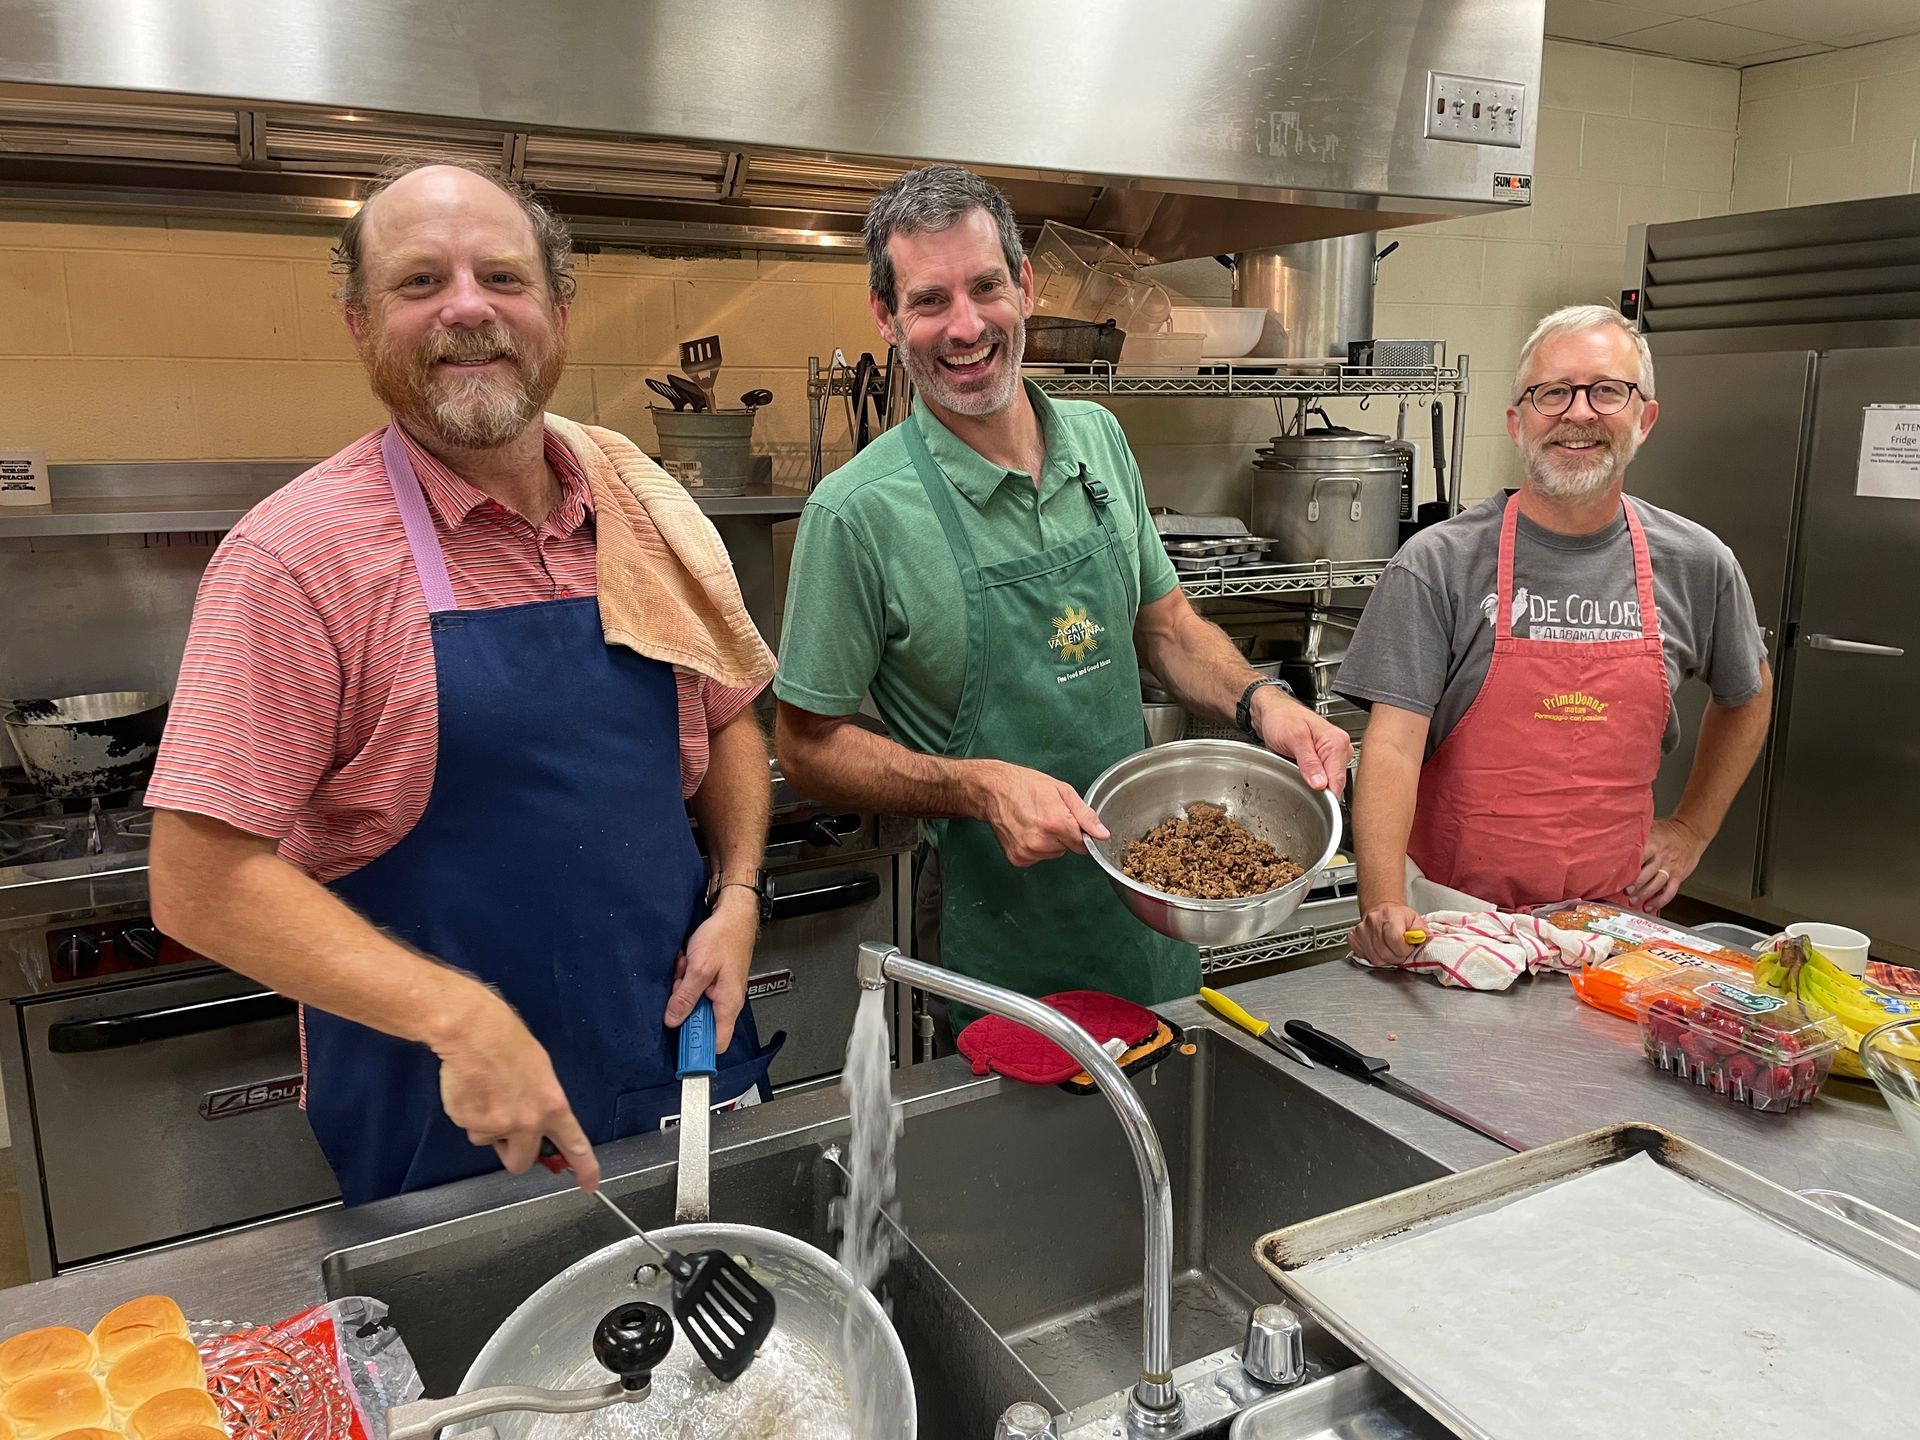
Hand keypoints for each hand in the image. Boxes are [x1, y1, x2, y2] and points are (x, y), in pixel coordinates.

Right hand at [431, 980, 599, 1191]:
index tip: (589, 1185)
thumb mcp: (541, 1072)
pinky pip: (470, 1128)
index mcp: (552, 1106)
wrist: (474, 1032)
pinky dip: (470, 1114)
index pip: (574, 1145)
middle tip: (507, 1130)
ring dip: (488, 1126)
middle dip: (513, 1152)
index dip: (584, 1168)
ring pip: (491, 1141)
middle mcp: (527, 1122)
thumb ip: (542, 1104)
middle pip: (521, 1162)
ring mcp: (498, 1125)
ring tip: (487, 1092)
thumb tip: (538, 1123)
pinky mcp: (470, 1124)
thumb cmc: (508, 1043)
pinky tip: (472, 1090)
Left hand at [666, 887, 757, 1049]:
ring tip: (685, 969)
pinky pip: (693, 989)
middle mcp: (726, 1001)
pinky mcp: (712, 980)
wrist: (733, 913)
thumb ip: (685, 997)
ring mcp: (718, 991)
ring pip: (693, 1003)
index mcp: (728, 1003)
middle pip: (699, 1022)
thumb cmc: (725, 936)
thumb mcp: (699, 968)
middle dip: (683, 1008)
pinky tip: (687, 963)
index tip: (682, 1048)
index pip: (718, 1043)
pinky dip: (686, 978)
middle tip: (679, 990)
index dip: (699, 1049)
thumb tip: (672, 1020)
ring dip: (682, 989)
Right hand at [976, 760, 1108, 866]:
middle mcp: (1041, 841)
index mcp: (1056, 823)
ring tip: (1035, 822)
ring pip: (1053, 854)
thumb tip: (1102, 834)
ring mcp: (1028, 852)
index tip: (1068, 821)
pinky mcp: (1018, 859)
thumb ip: (1086, 815)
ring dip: (1049, 842)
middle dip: (1063, 835)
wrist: (994, 790)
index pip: (1083, 844)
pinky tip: (1026, 831)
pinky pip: (1038, 857)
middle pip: (1068, 849)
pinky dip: (1035, 847)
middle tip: (1048, 816)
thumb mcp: (1062, 791)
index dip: (1079, 832)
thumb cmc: (1026, 785)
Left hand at [1252, 687, 1353, 796]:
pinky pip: (1322, 780)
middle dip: (1317, 789)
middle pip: (1335, 784)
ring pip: (1328, 784)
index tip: (1309, 794)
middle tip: (1297, 776)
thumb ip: (1308, 762)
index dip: (1324, 793)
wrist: (1273, 712)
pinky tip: (1299, 772)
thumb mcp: (1294, 738)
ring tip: (1296, 770)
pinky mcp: (1324, 761)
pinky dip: (1310, 782)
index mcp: (1337, 742)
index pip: (1338, 779)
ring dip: (1312, 786)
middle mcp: (1339, 749)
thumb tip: (1321, 784)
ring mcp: (1333, 756)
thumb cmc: (1282, 718)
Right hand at [1349, 902, 1424, 965]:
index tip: (1408, 948)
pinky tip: (1379, 950)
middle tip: (1401, 950)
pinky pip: (1366, 957)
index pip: (1395, 940)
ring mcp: (1361, 930)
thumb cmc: (1399, 917)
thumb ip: (1422, 930)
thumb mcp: (1415, 919)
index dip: (1404, 949)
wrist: (1382, 911)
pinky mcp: (1354, 938)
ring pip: (1376, 958)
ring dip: (1386, 959)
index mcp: (1390, 915)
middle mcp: (1373, 921)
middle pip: (1386, 953)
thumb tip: (1426, 937)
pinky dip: (1375, 957)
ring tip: (1391, 950)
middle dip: (1397, 957)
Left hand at [1625, 816, 1705, 912]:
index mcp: (1653, 844)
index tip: (1616, 875)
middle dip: (1634, 884)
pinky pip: (1669, 892)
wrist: (1691, 833)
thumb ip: (1636, 835)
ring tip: (1633, 901)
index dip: (1627, 868)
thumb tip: (1614, 838)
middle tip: (1625, 891)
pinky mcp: (1678, 876)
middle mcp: (1661, 857)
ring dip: (1644, 895)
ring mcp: (1670, 868)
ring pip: (1656, 884)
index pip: (1638, 857)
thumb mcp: (1651, 828)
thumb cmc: (1667, 832)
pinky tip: (1649, 906)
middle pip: (1646, 873)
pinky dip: (1659, 901)